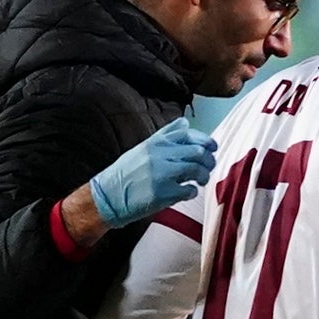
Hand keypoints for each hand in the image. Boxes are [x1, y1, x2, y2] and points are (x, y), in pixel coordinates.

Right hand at [87, 116, 216, 227]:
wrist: (107, 196)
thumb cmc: (125, 174)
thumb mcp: (143, 148)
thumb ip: (165, 135)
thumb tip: (185, 123)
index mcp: (156, 143)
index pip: (188, 135)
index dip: (205, 140)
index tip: (212, 148)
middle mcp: (160, 155)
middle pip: (197, 151)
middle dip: (208, 160)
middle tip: (208, 167)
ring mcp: (162, 174)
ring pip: (197, 169)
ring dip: (203, 175)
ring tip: (200, 180)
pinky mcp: (163, 193)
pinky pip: (189, 190)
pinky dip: (193, 191)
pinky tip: (187, 192)